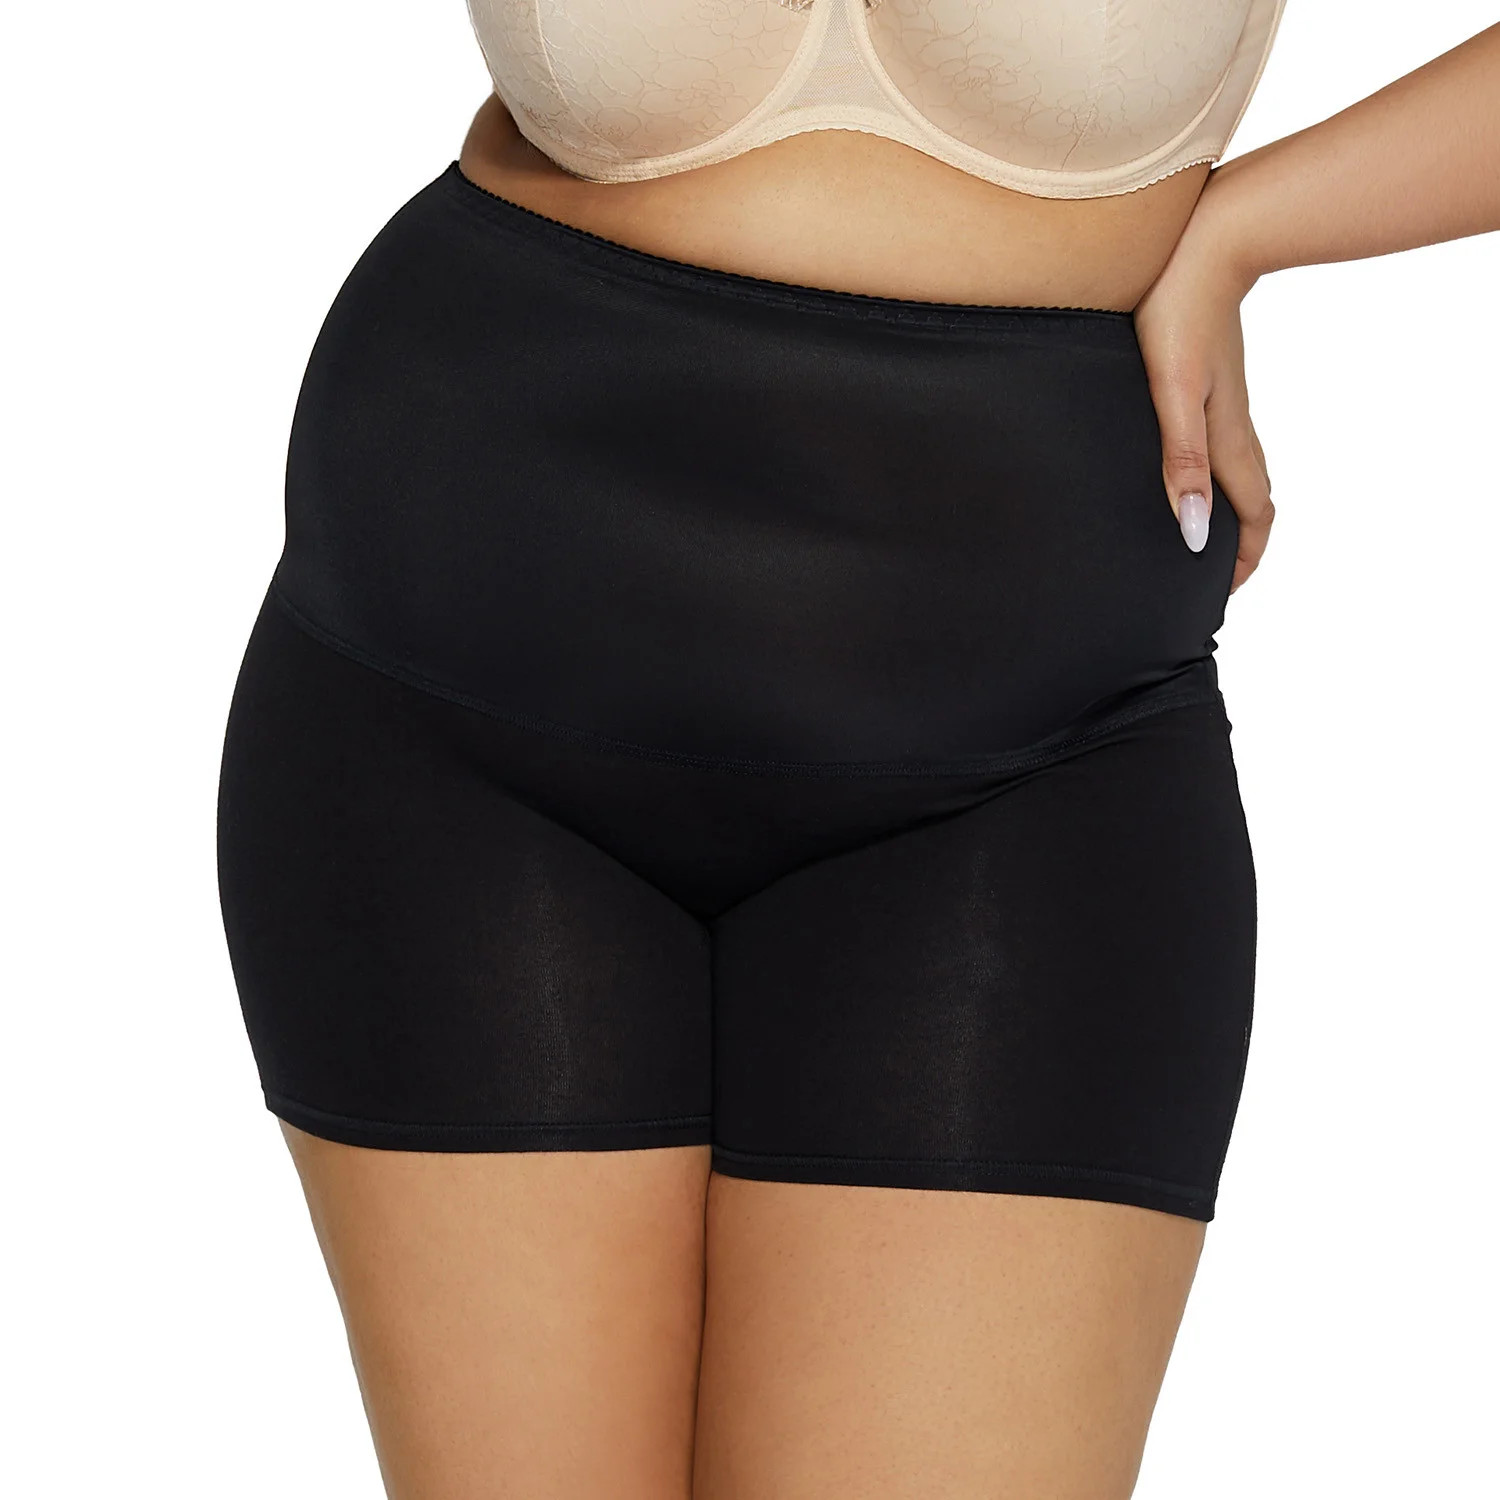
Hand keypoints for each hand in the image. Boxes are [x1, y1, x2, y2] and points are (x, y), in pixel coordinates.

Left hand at [1134, 175, 1273, 591]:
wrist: (1202, 238)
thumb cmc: (1177, 311)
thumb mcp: (1171, 392)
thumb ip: (1182, 460)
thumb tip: (1195, 531)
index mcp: (1227, 437)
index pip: (1254, 514)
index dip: (1245, 559)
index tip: (1221, 592)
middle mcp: (1232, 424)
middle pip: (1249, 497)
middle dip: (1236, 542)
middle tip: (1206, 576)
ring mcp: (1223, 399)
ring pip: (1234, 469)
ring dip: (1224, 508)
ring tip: (1195, 535)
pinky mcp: (1209, 377)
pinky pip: (1218, 440)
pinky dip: (1210, 472)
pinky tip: (1182, 468)